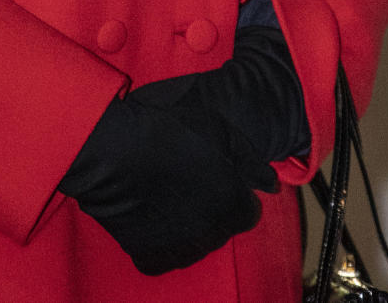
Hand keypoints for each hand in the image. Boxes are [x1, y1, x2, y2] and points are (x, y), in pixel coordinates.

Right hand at [59, 91, 270, 274]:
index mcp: (234, 205)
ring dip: (188, 225)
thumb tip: (272, 185)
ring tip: (168, 192)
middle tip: (189, 179)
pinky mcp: (150, 257)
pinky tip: (151, 212)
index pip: (248, 211)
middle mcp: (212, 235)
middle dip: (212, 207)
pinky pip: (163, 254)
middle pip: (221, 227)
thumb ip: (251, 161)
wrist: (116, 151)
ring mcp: (180, 250)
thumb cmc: (169, 131)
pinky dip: (160, 239)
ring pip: (194, 243)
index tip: (218, 174)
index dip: (234, 190)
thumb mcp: (221, 130)